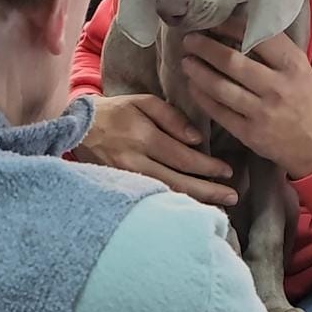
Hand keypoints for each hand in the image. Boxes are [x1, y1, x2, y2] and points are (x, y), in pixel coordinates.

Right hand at [73, 94, 238, 206]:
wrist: (77, 130)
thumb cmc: (114, 112)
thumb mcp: (142, 102)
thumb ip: (171, 117)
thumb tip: (197, 140)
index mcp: (144, 138)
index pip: (184, 157)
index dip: (208, 167)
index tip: (228, 171)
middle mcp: (136, 162)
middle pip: (179, 181)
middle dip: (209, 190)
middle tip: (233, 196)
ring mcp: (127, 180)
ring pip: (167, 194)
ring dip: (195, 202)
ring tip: (220, 207)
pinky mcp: (121, 189)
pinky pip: (153, 200)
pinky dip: (174, 205)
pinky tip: (191, 209)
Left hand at [181, 32, 311, 178]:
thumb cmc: (305, 101)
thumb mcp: (300, 70)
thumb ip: (275, 52)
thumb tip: (239, 28)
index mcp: (293, 66)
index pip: (257, 38)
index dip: (229, 27)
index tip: (212, 23)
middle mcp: (277, 87)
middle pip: (232, 62)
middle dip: (205, 48)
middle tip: (189, 40)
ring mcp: (262, 112)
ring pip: (220, 87)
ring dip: (198, 72)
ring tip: (186, 61)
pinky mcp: (249, 133)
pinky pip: (218, 112)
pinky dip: (202, 97)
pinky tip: (193, 86)